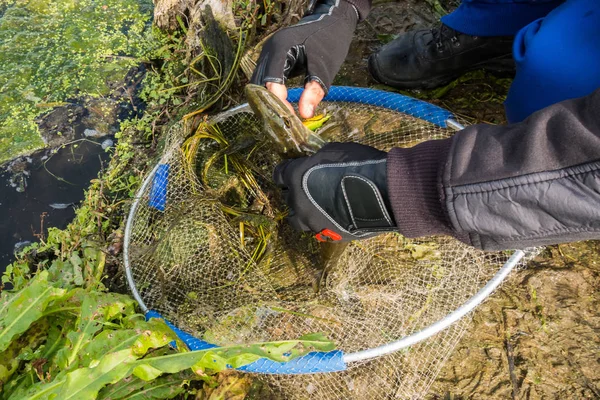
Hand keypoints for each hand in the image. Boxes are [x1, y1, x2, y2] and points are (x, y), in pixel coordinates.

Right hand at [251, 0, 358, 118]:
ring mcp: (267, 55)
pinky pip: (264, 81)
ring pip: (258, 85)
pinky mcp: (270, 61)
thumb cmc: (329, 42)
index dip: (278, 103)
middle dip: (270, 105)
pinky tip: (283, 107)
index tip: (290, 119)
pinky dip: (271, 95)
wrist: (330, 22)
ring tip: (284, 118)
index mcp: (280, 49)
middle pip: (258, 85)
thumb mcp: (325, 67)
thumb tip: (305, 115)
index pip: (270, 83)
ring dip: (268, 101)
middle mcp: (268, 51)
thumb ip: (314, 90)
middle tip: (285, 123)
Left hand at [274, 143, 397, 241]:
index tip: (292, 171)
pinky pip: (320, 231)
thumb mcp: (334, 151)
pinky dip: (323, 224)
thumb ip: (318, 160)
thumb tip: (316, 163)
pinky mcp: (330, 235)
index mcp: (296, 177)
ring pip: (298, 221)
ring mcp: (313, 222)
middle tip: (309, 188)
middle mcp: (299, 202)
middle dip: (296, 193)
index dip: (285, 172)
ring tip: (316, 208)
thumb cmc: (358, 164)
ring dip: (304, 213)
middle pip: (287, 199)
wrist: (384, 192)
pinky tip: (333, 217)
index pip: (279, 174)